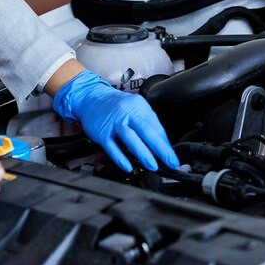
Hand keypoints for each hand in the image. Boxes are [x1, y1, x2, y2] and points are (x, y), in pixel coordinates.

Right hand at [53, 71, 179, 172]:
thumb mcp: (135, 107)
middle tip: (170, 162)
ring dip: (143, 154)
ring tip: (153, 166)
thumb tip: (162, 143)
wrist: (91, 98)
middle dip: (160, 149)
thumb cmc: (116, 105)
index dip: (165, 143)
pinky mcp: (102, 133)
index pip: (156, 126)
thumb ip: (148, 123)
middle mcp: (127, 113)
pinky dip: (120, 158)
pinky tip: (128, 166)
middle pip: (146, 131)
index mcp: (139, 106)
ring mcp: (114, 123)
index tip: (172, 156)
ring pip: (130, 139)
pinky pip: (112, 147)